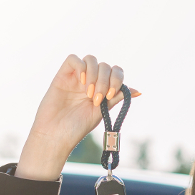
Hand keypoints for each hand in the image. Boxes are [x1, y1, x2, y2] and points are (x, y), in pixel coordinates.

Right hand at [17, 54, 141, 180]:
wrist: (56, 135)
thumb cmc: (77, 127)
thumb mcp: (102, 111)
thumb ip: (116, 98)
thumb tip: (138, 91)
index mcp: (101, 89)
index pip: (115, 72)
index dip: (117, 79)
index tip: (111, 96)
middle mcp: (89, 80)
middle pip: (105, 66)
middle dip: (105, 81)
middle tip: (97, 99)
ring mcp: (76, 77)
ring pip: (91, 59)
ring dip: (94, 75)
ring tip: (89, 94)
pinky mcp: (62, 75)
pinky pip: (73, 59)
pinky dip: (81, 67)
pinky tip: (81, 83)